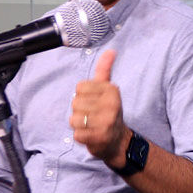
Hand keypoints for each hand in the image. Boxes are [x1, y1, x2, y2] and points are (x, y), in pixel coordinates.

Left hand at [71, 50, 127, 168]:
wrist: (119, 141)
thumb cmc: (109, 112)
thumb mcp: (108, 89)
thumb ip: (105, 69)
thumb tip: (111, 50)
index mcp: (112, 90)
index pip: (79, 87)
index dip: (83, 96)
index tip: (94, 102)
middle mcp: (111, 105)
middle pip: (75, 103)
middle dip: (80, 111)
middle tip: (93, 116)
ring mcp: (106, 122)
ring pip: (73, 119)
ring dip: (79, 125)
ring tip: (92, 126)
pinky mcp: (100, 137)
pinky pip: (76, 134)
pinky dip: (81, 137)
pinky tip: (92, 136)